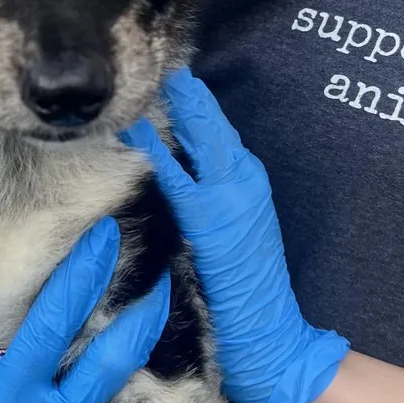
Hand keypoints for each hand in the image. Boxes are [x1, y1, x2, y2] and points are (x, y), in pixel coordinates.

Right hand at [121, 69, 349, 402]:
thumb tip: (141, 139)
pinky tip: (188, 130)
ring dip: (196, 111)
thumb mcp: (194, 231)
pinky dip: (203, 138)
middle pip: (207, 127)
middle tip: (162, 68)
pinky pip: (221, 159)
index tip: (156, 71)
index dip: (178, 98)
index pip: (196, 127)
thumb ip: (170, 181)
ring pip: (215, 139)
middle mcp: (238, 179)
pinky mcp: (247, 201)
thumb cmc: (226, 290)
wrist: (262, 333)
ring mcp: (245, 189)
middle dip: (187, 97)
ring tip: (172, 87)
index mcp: (225, 184)